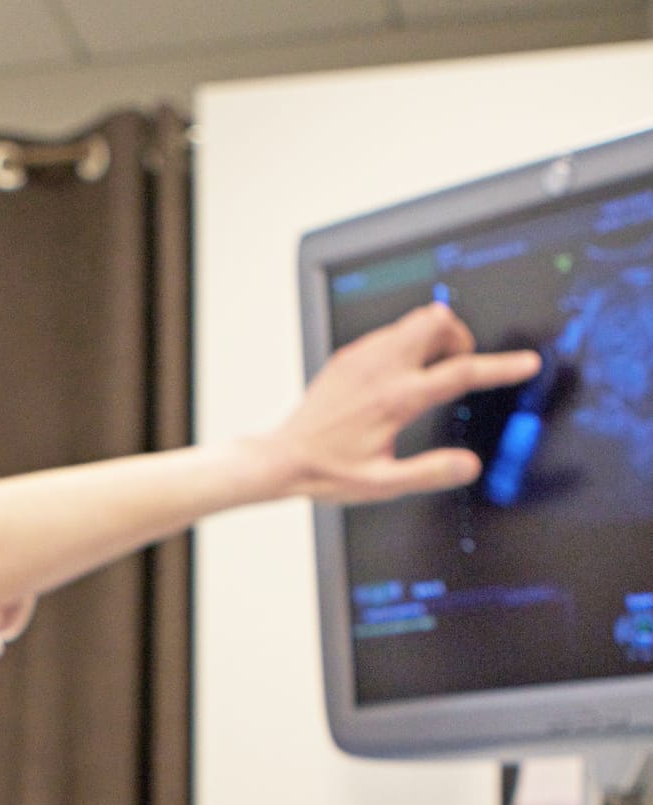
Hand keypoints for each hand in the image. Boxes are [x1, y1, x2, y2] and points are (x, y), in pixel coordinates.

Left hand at [257, 302, 541, 504]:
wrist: (280, 460)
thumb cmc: (327, 472)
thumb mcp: (380, 485)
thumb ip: (428, 473)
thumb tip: (468, 466)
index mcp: (395, 400)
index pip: (460, 372)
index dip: (500, 366)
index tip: (525, 363)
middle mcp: (380, 371)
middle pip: (439, 322)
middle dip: (460, 336)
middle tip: (458, 365)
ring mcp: (362, 358)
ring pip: (415, 319)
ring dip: (435, 335)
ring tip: (430, 371)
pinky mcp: (348, 356)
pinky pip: (391, 331)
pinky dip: (407, 343)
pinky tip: (399, 374)